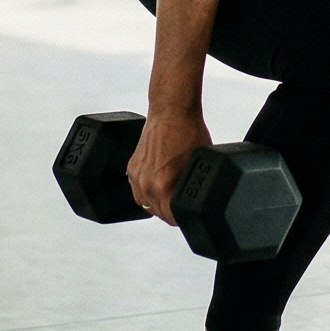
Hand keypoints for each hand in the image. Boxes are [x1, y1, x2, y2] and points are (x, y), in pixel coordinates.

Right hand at [127, 109, 210, 226]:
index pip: (172, 219)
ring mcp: (136, 176)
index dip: (183, 218)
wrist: (171, 111)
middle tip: (183, 203)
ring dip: (157, 203)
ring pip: (146, 203)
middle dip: (171, 211)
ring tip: (170, 193)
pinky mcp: (131, 167)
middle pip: (158, 213)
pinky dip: (147, 190)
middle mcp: (146, 184)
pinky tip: (158, 183)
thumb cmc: (188, 133)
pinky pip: (137, 190)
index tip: (189, 214)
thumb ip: (192, 187)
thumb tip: (196, 200)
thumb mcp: (198, 166)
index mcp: (163, 187)